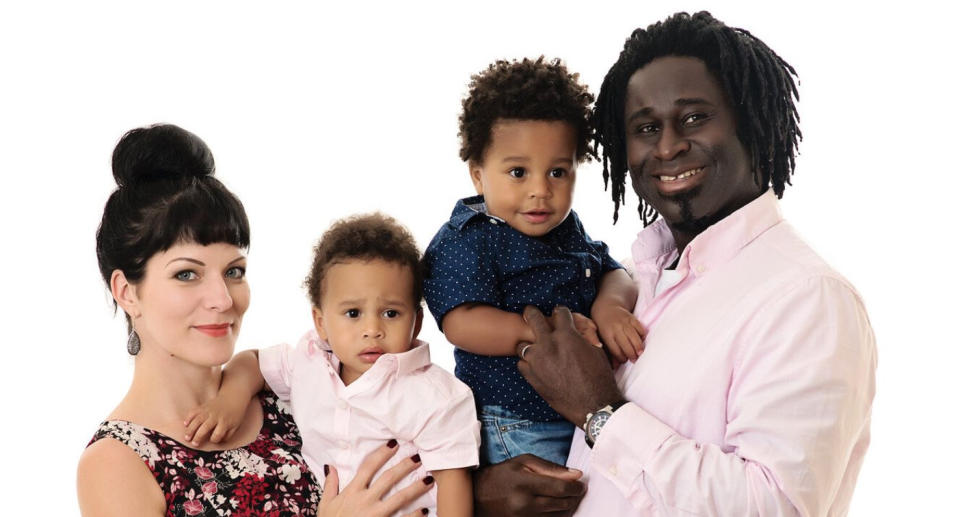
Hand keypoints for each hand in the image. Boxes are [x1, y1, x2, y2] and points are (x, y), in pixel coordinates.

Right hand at [183, 393, 248, 445]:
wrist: (233, 397)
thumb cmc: (235, 414)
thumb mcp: (236, 425)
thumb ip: (228, 435)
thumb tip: (218, 442)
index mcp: (225, 422)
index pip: (218, 434)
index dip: (215, 439)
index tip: (213, 439)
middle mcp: (215, 416)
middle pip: (205, 428)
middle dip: (198, 437)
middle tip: (194, 444)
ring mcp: (208, 411)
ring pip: (197, 420)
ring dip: (191, 429)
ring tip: (187, 437)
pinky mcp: (203, 406)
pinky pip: (194, 412)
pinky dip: (189, 418)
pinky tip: (185, 424)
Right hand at [317, 441, 432, 516]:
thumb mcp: (326, 504)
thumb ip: (330, 485)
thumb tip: (331, 467)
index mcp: (352, 492)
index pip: (368, 467)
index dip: (381, 454)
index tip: (394, 444)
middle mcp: (365, 500)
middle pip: (388, 478)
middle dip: (404, 466)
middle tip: (418, 457)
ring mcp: (374, 514)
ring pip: (399, 497)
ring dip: (416, 488)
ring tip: (429, 479)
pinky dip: (414, 515)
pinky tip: (424, 510)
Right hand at [474, 454, 584, 515]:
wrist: (479, 495)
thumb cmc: (502, 475)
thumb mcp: (524, 462)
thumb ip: (551, 468)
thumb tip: (576, 475)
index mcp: (525, 484)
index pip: (561, 489)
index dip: (576, 488)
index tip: (581, 484)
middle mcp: (525, 504)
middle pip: (562, 504)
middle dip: (574, 497)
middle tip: (578, 490)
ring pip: (558, 516)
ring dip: (568, 507)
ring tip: (568, 498)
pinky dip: (558, 516)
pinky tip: (558, 507)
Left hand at [517, 305, 624, 425]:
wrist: (594, 406)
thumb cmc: (600, 378)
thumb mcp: (595, 351)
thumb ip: (581, 337)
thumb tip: (575, 330)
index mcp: (567, 335)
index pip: (559, 312)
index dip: (560, 312)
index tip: (557, 313)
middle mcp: (549, 345)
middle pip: (533, 318)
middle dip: (531, 313)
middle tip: (528, 313)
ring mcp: (537, 361)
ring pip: (522, 345)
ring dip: (529, 346)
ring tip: (534, 349)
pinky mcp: (531, 377)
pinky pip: (522, 364)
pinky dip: (528, 364)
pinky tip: (535, 366)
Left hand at [591, 302, 644, 363]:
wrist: (606, 307)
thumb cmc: (602, 326)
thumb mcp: (601, 337)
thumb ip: (608, 351)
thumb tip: (615, 366)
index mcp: (606, 334)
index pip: (616, 350)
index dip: (621, 358)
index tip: (624, 361)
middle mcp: (616, 328)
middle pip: (626, 345)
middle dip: (631, 354)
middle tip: (635, 360)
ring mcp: (624, 322)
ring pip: (634, 337)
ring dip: (638, 347)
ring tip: (640, 353)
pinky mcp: (632, 318)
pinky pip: (640, 328)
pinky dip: (642, 335)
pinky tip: (642, 341)